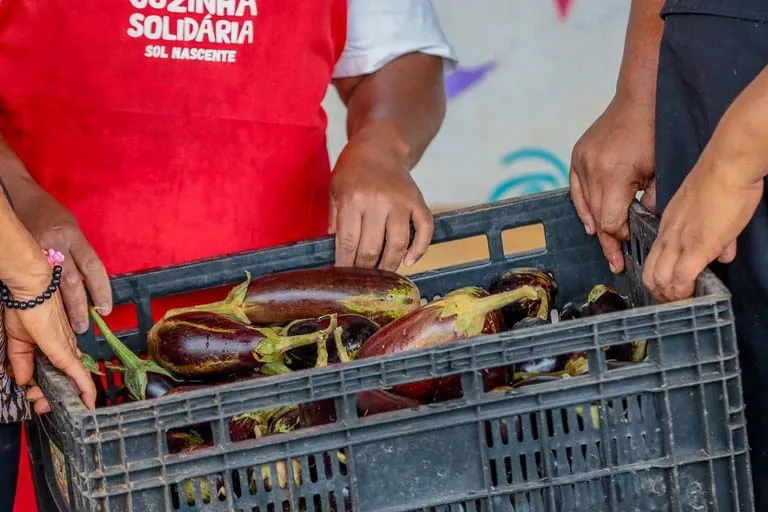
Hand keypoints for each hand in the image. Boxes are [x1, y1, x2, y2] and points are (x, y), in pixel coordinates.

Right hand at [4, 270, 96, 413]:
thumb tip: (23, 380)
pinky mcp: (64, 350)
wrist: (31, 289)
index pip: (57, 372)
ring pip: (71, 380)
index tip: (35, 398)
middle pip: (66, 379)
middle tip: (39, 406)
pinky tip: (88, 403)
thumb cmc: (24, 307)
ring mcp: (67, 349)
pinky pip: (78, 374)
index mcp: (54, 345)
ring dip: (61, 397)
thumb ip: (21, 361)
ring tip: (45, 406)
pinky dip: (84, 389)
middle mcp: (65, 348)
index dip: (46, 388)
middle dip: (52, 396)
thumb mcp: (17, 341)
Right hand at [13, 187, 111, 332]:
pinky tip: (45, 313)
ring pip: (53, 286)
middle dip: (80, 308)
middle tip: (83, 327)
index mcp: (73, 234)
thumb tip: (89, 284)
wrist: (16, 194)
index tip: (105, 310)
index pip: (93, 267)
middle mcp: (56, 243)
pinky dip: (43, 298)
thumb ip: (79, 252)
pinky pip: (35, 280)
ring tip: (68, 327)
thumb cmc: (48, 213)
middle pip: (72, 282)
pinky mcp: (20, 253)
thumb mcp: (71, 227)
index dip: (102, 291)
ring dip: (63, 310)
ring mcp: (35, 250)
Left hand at [329, 130, 432, 270]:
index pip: (347, 242)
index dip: (344, 264)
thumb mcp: (335, 190)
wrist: (380, 145)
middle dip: (365, 269)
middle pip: (371, 248)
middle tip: (361, 280)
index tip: (342, 277)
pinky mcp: (418, 201)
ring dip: (389, 265)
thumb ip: (334, 220)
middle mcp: (378, 201)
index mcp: (353, 199)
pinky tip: (409, 262)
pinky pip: (424, 230)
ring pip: (397, 244)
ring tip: (382, 276)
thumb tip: (334, 252)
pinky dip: (419, 249)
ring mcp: (401, 202)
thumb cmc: (353, 169)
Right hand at [570, 95, 655, 272]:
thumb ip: (651, 200)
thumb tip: (645, 222)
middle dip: (609, 238)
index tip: (629, 245)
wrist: (640, 98)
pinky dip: (582, 208)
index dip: (620, 236)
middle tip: (617, 260)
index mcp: (614, 174)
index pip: (610, 220)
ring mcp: (581, 162)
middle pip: (596, 217)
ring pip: (585, 206)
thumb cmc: (654, 131)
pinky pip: (575, 191)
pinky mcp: (577, 157)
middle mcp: (592, 170)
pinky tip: (589, 223)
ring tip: (604, 244)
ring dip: (596, 224)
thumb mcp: (660, 170)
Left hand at [642, 158, 762, 301]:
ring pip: (660, 279)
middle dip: (660, 293)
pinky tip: (693, 296)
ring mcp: (681, 241)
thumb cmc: (723, 180)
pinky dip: (684, 292)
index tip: (671, 288)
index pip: (653, 257)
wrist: (728, 166)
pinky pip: (682, 278)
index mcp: (669, 224)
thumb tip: (723, 254)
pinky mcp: (698, 246)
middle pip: (649, 273)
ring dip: (670, 296)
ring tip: (683, 302)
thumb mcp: (711, 209)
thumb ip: (715, 235)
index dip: (659, 278)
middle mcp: (668, 234)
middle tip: (674, 302)